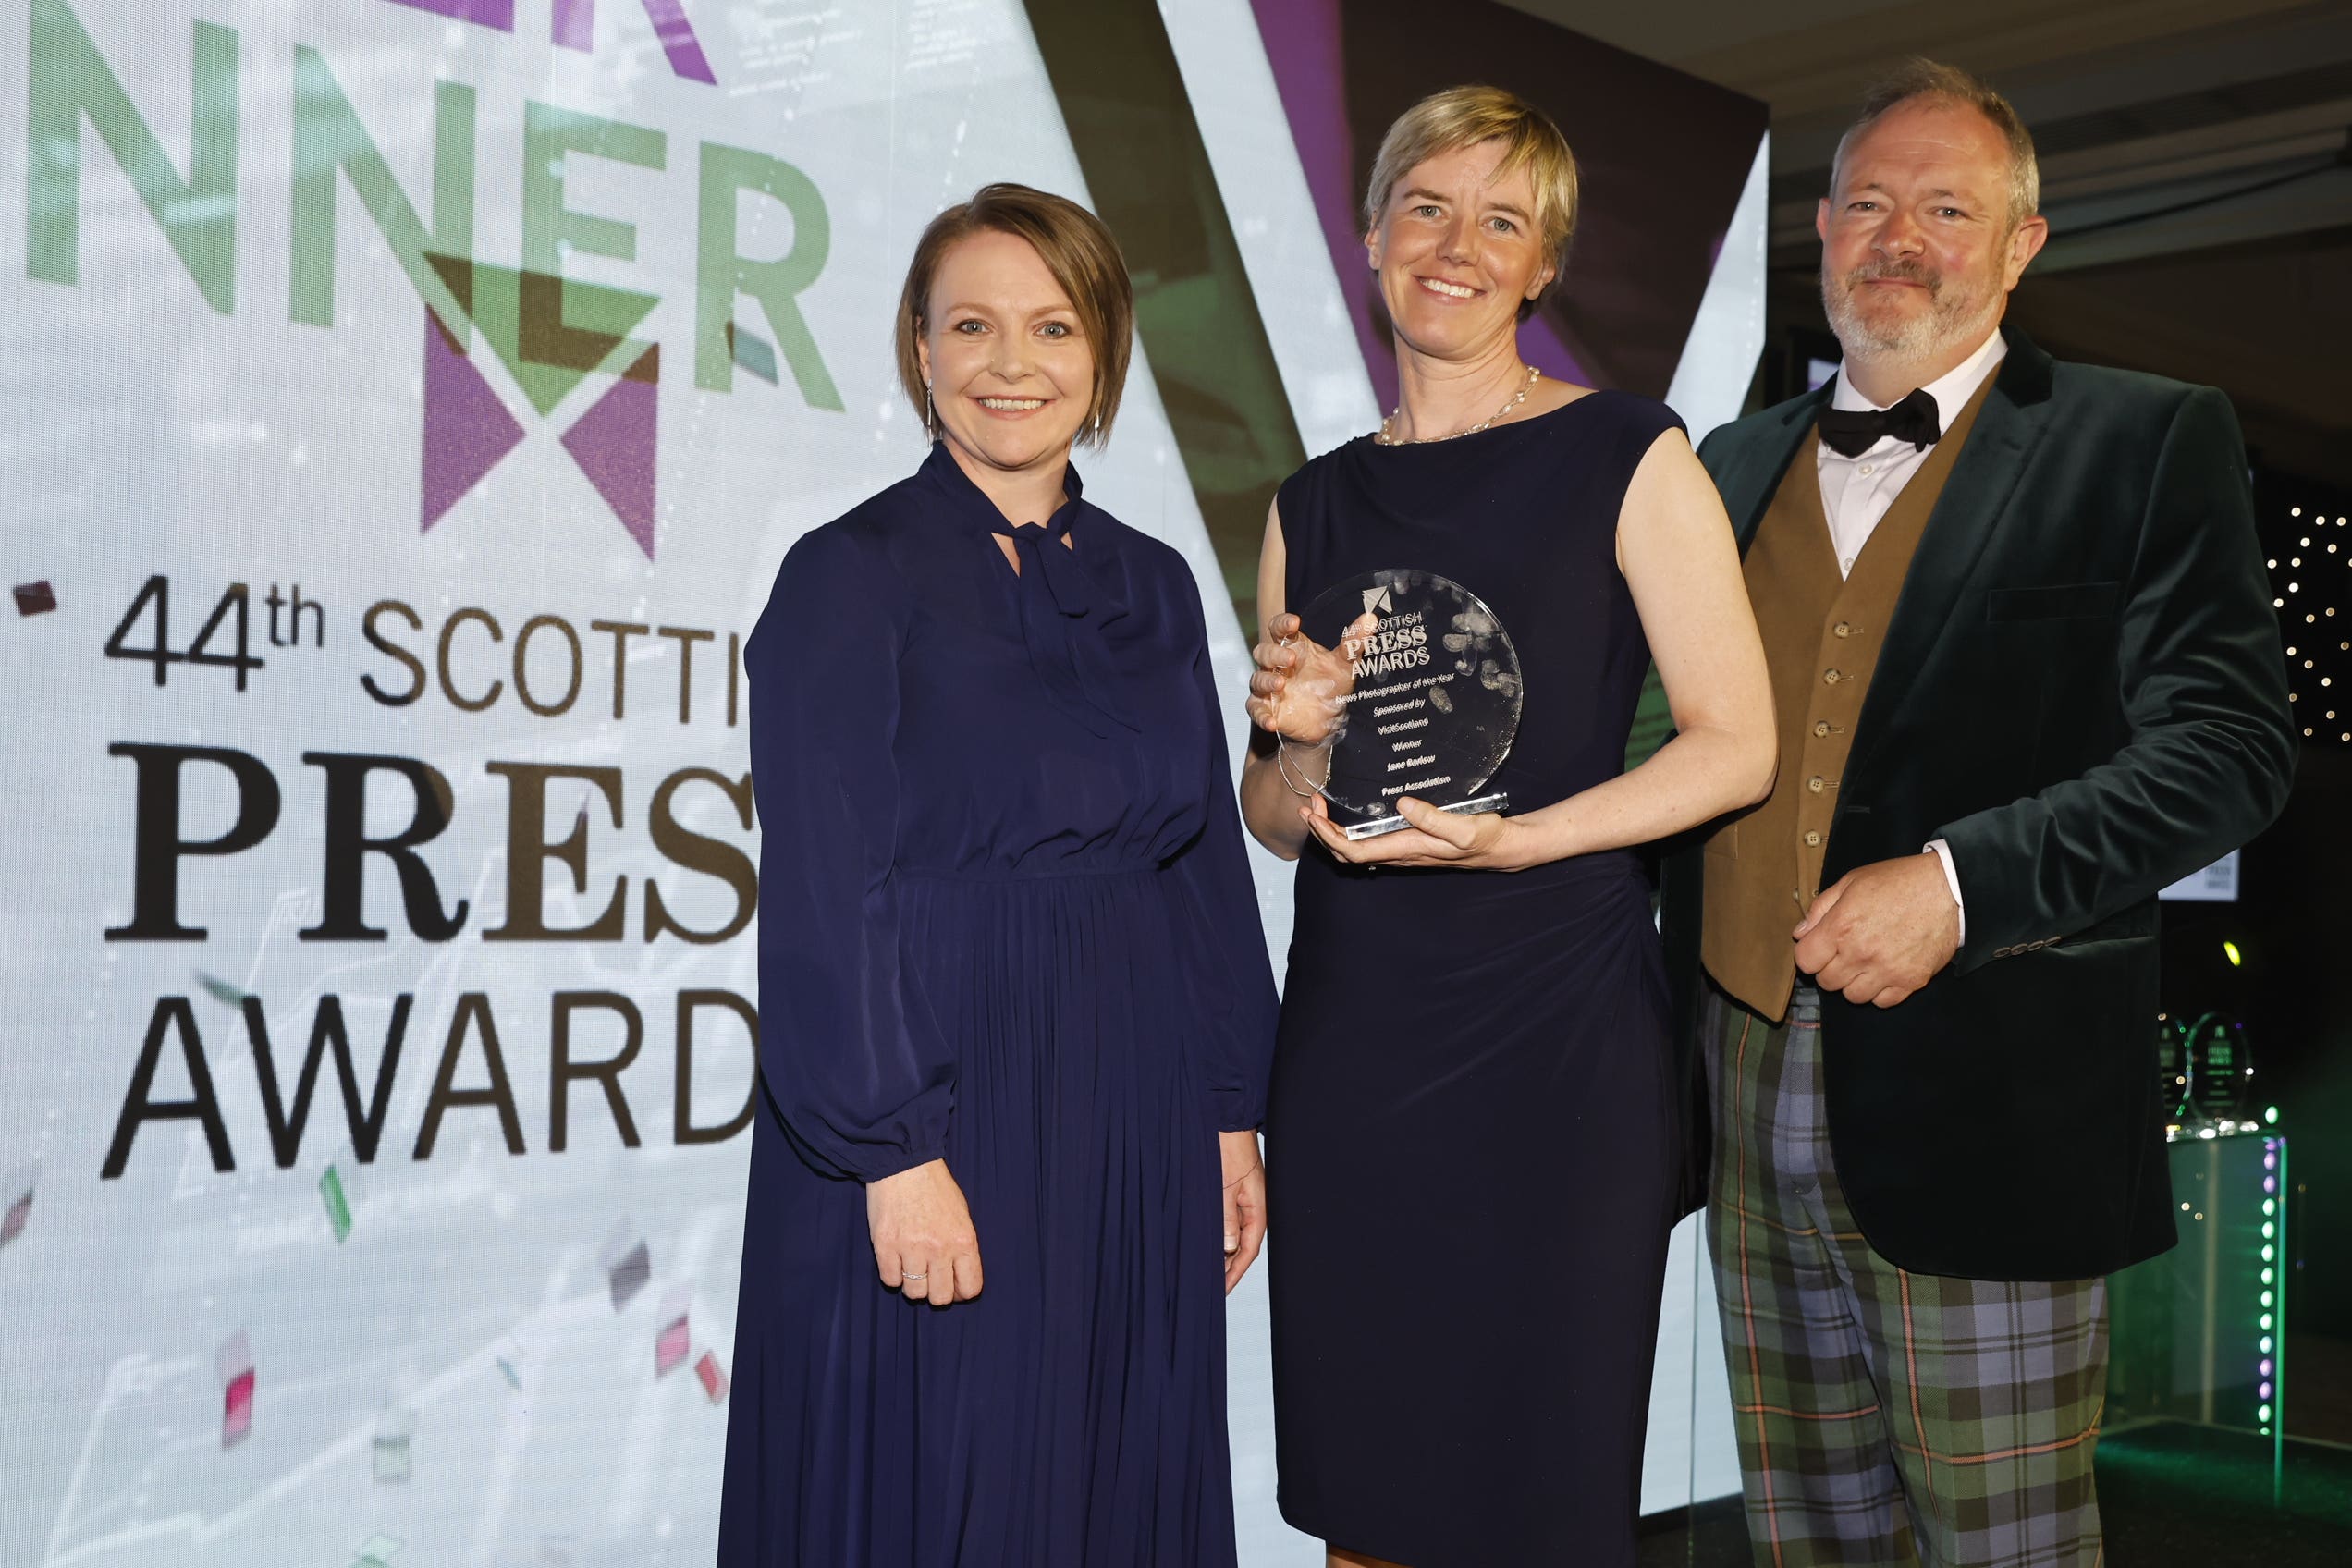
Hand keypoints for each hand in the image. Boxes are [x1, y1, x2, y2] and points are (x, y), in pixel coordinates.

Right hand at [866, 1159, 982, 1306]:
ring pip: (914, 1293)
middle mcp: (939, 1248)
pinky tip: (896, 1259)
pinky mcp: (885, 1246)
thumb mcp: (962, 1215)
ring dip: (913, 1284)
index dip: (961, 1292)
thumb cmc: (935, 1188)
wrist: (905, 1164)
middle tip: (930, 1279)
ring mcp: (910, 1248)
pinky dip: (893, 1275)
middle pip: (941, 1297)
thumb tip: (959, 1279)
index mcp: (964, 1240)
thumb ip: (962, 1248)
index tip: (953, 1286)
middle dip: (936, 1292)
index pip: (970, 1288)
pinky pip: (890, 1280)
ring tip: (912, 1265)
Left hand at [1220, 1129, 1265, 1293]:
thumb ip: (1225, 1216)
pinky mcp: (1232, 1191)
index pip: (1249, 1249)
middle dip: (1228, 1267)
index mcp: (1257, 1206)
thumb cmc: (1227, 1146)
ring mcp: (1243, 1199)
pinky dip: (1218, 1234)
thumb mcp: (1223, 1184)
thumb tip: (1228, 1247)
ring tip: (1205, 1270)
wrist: (1225, 1118)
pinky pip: (1227, 1220)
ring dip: (1221, 1252)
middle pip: (1242, 1245)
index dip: (1235, 1271)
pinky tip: (1205, 1241)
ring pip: (1233, 1234)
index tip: (1222, 1289)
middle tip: (1210, 1287)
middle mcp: (1252, 1206)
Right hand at [1246, 611, 1375, 746]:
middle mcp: (1278, 665)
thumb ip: (1354, 642)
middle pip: (1263, 651)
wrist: (1329, 722)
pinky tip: (1272, 721)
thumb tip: (1370, 619)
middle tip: (1291, 658)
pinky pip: (1255, 709)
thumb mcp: (1345, 665)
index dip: (1282, 623)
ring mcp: (1270, 688)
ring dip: (1266, 680)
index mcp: (1294, 648)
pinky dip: (1262, 715)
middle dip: (1274, 653)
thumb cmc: (1332, 686)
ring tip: (1279, 685)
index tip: (1293, 622)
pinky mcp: (1267, 709)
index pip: (1279, 629)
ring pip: (1257, 678)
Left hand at [1298, 793, 1529, 870]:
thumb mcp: (1464, 826)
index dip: (1330, 837)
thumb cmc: (1485, 836)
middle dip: (1323, 833)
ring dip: (1333, 832)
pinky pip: (1368, 843)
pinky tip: (1345, 815)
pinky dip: (1349, 831)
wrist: (1501, 848)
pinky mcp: (1406, 843)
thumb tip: (1402, 804)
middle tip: (1309, 805)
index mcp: (1408, 848)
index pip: (1356, 852)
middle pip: (1347, 853)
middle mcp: (1399, 853)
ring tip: (1318, 808)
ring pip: (1355, 849)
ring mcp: (1401, 850)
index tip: (1315, 816)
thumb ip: (1433, 817)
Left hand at [1792, 852, 1960, 1007]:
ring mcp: (1887, 970)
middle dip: (1830, 967)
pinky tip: (1884, 971)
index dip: (1810, 953)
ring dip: (1853, 982)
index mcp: (1842, 927)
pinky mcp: (1910, 981)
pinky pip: (1882, 1002)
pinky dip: (1879, 991)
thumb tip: (1800, 934)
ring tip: (1865, 962)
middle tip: (1845, 951)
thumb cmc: (1899, 881)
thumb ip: (1820, 909)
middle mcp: (1861, 953)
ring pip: (1853, 996)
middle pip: (1827, 981)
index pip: (1805, 961)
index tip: (1820, 947)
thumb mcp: (1851, 882)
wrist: (1948, 889)